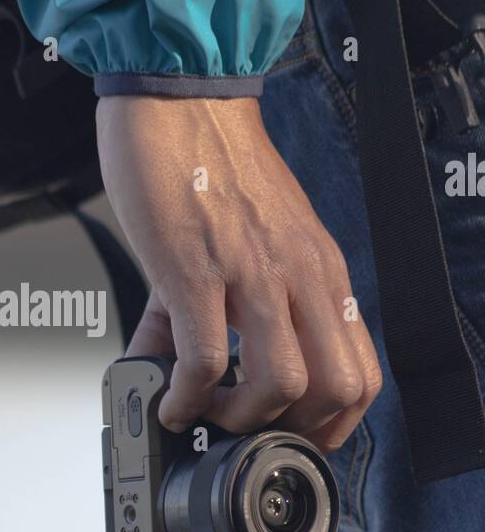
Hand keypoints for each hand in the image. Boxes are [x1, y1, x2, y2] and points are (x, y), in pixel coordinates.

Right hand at [96, 94, 381, 449]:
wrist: (178, 97)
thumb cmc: (210, 160)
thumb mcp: (244, 239)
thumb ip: (224, 307)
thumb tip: (178, 366)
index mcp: (319, 269)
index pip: (361, 370)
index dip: (334, 422)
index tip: (292, 434)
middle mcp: (299, 274)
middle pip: (339, 388)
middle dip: (296, 429)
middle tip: (252, 431)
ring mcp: (252, 275)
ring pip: (282, 384)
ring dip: (241, 418)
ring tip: (208, 412)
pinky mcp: (195, 272)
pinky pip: (206, 361)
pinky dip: (187, 398)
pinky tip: (170, 398)